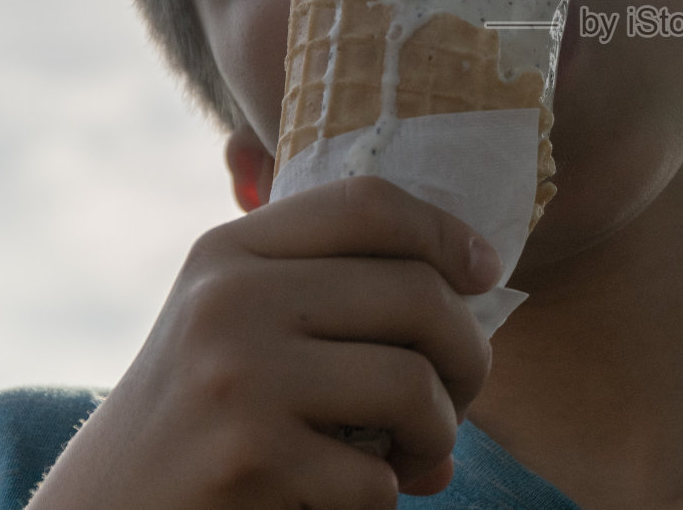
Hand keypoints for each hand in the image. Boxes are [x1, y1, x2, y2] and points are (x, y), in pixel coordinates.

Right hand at [27, 175, 500, 509]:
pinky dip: (385, 498)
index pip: (369, 203)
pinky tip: (347, 498)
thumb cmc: (198, 421)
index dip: (446, 232)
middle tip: (464, 395)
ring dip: (440, 433)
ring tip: (418, 454)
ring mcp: (235, 378)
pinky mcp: (247, 459)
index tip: (484, 273)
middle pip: (417, 293)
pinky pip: (378, 478)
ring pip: (414, 385)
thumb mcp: (235, 325)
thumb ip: (330, 289)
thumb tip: (480, 280)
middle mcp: (229, 300)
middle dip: (470, 355)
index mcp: (230, 253)